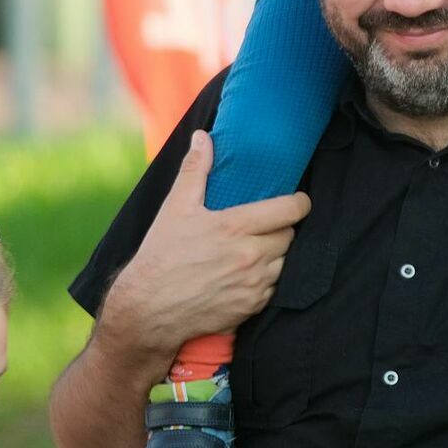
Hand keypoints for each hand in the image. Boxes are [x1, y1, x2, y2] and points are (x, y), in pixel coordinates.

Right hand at [98, 132, 310, 368]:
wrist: (148, 310)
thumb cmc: (161, 256)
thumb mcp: (176, 207)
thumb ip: (195, 169)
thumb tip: (202, 137)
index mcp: (236, 227)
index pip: (289, 210)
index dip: (299, 203)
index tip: (298, 200)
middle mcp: (251, 257)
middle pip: (290, 236)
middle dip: (282, 227)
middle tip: (266, 223)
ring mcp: (253, 286)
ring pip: (285, 263)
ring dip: (276, 254)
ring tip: (256, 247)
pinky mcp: (250, 308)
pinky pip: (273, 289)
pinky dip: (266, 279)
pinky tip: (246, 273)